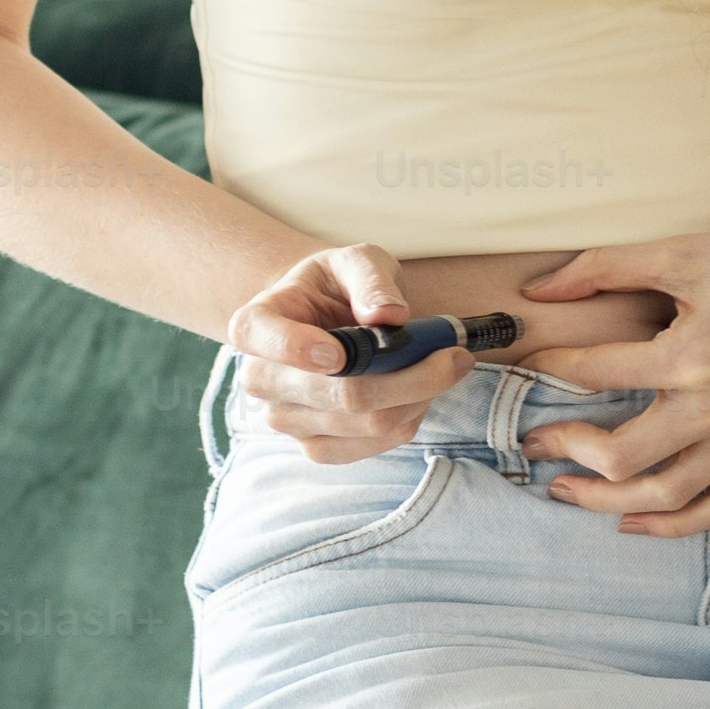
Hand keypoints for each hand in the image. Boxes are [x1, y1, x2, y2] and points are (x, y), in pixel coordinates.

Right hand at [223, 243, 468, 462]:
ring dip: (417, 397)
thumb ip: (370, 280)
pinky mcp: (316, 446)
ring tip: (441, 367)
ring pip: (364, 424)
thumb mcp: (354, 262)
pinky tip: (419, 394)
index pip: (261, 339)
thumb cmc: (335, 287)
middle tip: (454, 354)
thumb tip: (389, 314)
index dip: (300, 348)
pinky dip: (408, 419)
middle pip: (339, 394)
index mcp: (255, 324)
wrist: (324, 319)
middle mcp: (260, 379)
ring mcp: (286, 420)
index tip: (342, 350)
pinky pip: (372, 445)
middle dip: (410, 376)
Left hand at [513, 214, 709, 534]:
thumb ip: (604, 267)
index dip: (548, 367)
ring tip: (566, 490)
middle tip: (533, 440)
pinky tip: (634, 521)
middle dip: (566, 449)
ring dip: (606, 501)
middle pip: (622, 456)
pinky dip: (676, 525)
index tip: (528, 361)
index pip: (594, 373)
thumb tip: (535, 290)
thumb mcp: (683, 252)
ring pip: (667, 496)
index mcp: (690, 353)